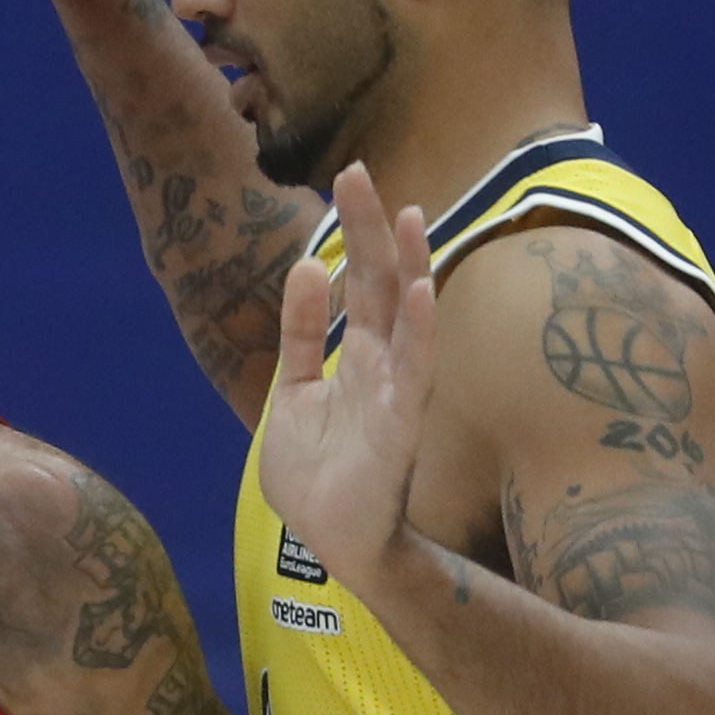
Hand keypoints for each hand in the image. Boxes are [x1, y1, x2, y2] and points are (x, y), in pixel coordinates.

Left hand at [255, 164, 439, 586]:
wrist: (332, 543)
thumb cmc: (320, 476)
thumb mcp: (293, 393)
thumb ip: (299, 335)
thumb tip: (308, 266)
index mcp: (358, 357)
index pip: (360, 281)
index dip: (355, 232)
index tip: (346, 180)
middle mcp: (384, 366)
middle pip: (382, 284)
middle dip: (372, 230)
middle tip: (359, 171)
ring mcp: (396, 393)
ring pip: (409, 319)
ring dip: (410, 266)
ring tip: (407, 214)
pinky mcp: (401, 428)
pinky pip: (415, 374)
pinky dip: (419, 333)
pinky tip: (421, 292)